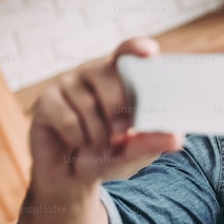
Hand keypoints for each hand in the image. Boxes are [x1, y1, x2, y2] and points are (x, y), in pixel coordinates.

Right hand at [28, 36, 183, 189]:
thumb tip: (178, 139)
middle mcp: (93, 74)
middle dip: (119, 110)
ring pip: (88, 104)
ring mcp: (67, 83)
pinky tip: (75, 141)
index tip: (148, 51)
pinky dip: (77, 138)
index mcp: (119, 78)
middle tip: (121, 131)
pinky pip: (68, 118)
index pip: (126, 53)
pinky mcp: (45, 99)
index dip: (136, 48)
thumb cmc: (106, 153)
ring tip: (96, 142)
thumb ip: (151, 141)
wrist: (71, 174)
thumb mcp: (132, 150)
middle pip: (110, 79)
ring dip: (97, 134)